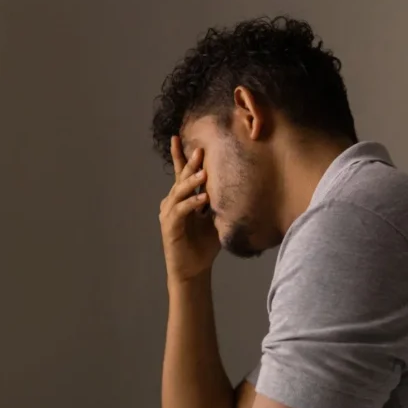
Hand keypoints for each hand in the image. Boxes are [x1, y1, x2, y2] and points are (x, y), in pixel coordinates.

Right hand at [160, 136, 220, 283]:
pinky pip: (181, 211)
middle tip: (200, 150)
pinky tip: (203, 198)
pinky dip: (192, 203)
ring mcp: (169, 214)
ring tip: (204, 172)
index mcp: (183, 199)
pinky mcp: (170, 227)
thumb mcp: (216, 219)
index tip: (179, 137)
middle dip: (189, 163)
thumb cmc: (205, 245)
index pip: (182, 174)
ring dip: (191, 181)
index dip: (180, 156)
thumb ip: (220, 203)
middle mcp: (173, 203)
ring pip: (179, 192)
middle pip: (181, 178)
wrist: (193, 270)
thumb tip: (238, 186)